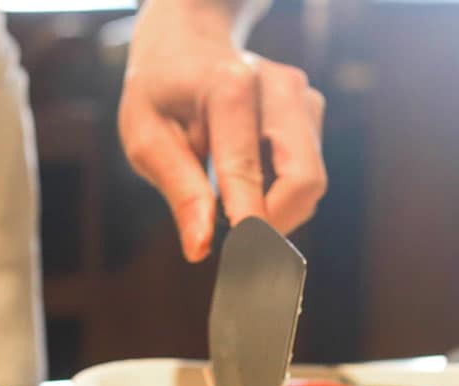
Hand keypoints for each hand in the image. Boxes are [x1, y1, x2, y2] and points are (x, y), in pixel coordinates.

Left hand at [118, 2, 327, 261]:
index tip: (246, 268)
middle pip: (304, 178)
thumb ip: (179, 191)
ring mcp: (302, 95)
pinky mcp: (312, 110)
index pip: (247, 170)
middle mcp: (277, 86)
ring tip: (231, 205)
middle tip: (240, 250)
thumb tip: (201, 248)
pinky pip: (308, 171)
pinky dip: (280, 192)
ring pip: (311, 181)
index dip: (250, 226)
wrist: (187, 44)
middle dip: (276, 225)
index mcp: (229, 87)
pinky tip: (247, 183)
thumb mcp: (146, 138)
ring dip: (276, 210)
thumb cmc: (160, 94)